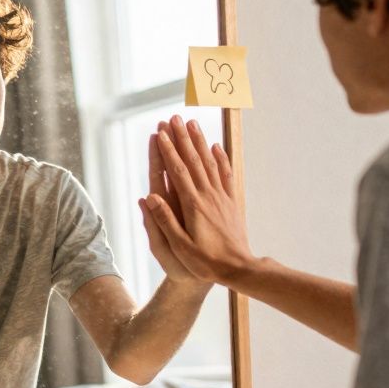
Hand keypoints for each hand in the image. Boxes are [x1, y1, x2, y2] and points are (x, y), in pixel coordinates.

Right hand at [140, 116, 254, 284]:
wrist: (238, 268)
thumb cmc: (205, 262)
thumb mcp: (180, 247)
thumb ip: (165, 221)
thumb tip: (149, 197)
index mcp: (193, 205)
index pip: (177, 172)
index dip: (168, 151)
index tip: (159, 133)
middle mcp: (208, 196)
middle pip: (193, 161)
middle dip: (182, 138)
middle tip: (174, 118)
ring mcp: (221, 197)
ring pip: (210, 163)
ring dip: (200, 142)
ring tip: (193, 123)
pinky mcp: (231, 202)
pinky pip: (226, 175)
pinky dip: (220, 159)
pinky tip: (215, 147)